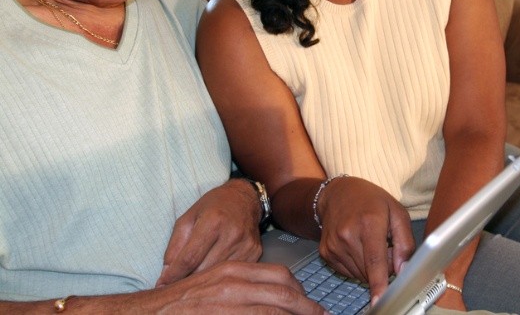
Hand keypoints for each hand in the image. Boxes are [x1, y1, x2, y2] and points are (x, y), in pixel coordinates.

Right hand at [153, 262, 326, 313]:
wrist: (147, 312)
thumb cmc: (180, 302)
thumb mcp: (214, 285)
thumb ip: (241, 287)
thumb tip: (270, 299)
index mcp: (233, 270)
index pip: (280, 275)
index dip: (300, 290)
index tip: (311, 303)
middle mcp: (233, 283)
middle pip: (284, 291)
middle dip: (306, 307)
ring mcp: (227, 302)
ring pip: (275, 308)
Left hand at [156, 179, 261, 286]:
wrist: (244, 199)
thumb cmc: (212, 207)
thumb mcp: (187, 219)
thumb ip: (174, 247)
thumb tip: (165, 276)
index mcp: (213, 222)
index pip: (189, 258)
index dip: (173, 275)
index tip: (161, 285)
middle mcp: (232, 234)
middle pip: (203, 270)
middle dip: (186, 278)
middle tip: (176, 281)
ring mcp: (246, 245)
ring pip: (217, 275)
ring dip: (203, 279)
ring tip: (193, 276)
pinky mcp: (255, 253)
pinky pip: (231, 273)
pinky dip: (219, 276)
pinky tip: (213, 270)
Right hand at [315, 177, 414, 305]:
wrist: (338, 193)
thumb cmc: (370, 201)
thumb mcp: (397, 212)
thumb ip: (406, 242)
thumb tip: (404, 270)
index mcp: (368, 222)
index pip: (375, 260)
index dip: (379, 283)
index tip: (380, 300)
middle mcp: (347, 235)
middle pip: (370, 271)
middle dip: (384, 267)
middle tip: (384, 245)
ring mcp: (334, 245)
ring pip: (360, 275)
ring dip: (370, 268)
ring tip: (369, 243)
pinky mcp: (326, 253)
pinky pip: (349, 272)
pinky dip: (358, 266)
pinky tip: (357, 246)